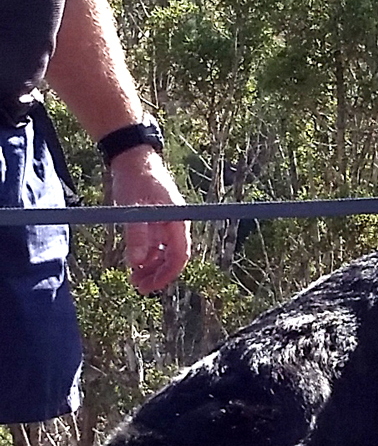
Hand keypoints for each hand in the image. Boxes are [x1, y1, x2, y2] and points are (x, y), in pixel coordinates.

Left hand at [108, 146, 191, 294]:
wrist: (131, 158)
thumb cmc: (135, 179)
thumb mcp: (133, 207)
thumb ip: (136, 235)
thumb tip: (137, 261)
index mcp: (177, 223)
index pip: (179, 257)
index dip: (167, 275)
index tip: (151, 286)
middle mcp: (175, 226)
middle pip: (172, 259)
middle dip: (157, 275)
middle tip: (139, 287)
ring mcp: (165, 224)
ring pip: (162, 254)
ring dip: (149, 267)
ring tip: (133, 278)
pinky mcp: (155, 222)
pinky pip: (153, 245)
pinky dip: (145, 255)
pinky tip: (133, 262)